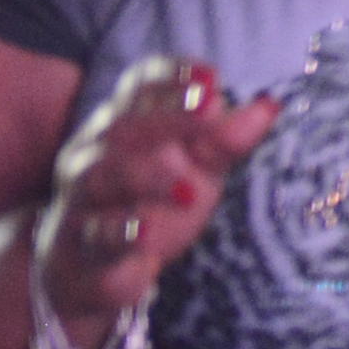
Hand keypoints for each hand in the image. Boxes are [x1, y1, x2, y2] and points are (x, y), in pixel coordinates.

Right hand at [38, 59, 280, 343]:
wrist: (93, 272)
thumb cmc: (153, 202)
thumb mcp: (197, 169)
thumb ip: (224, 140)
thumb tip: (268, 106)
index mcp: (123, 126)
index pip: (139, 90)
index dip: (170, 78)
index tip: (210, 77)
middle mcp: (94, 156)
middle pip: (122, 127)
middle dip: (167, 117)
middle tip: (209, 110)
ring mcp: (81, 202)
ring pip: (99, 178)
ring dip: (144, 174)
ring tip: (186, 186)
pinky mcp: (80, 251)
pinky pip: (95, 238)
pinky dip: (121, 235)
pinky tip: (148, 234)